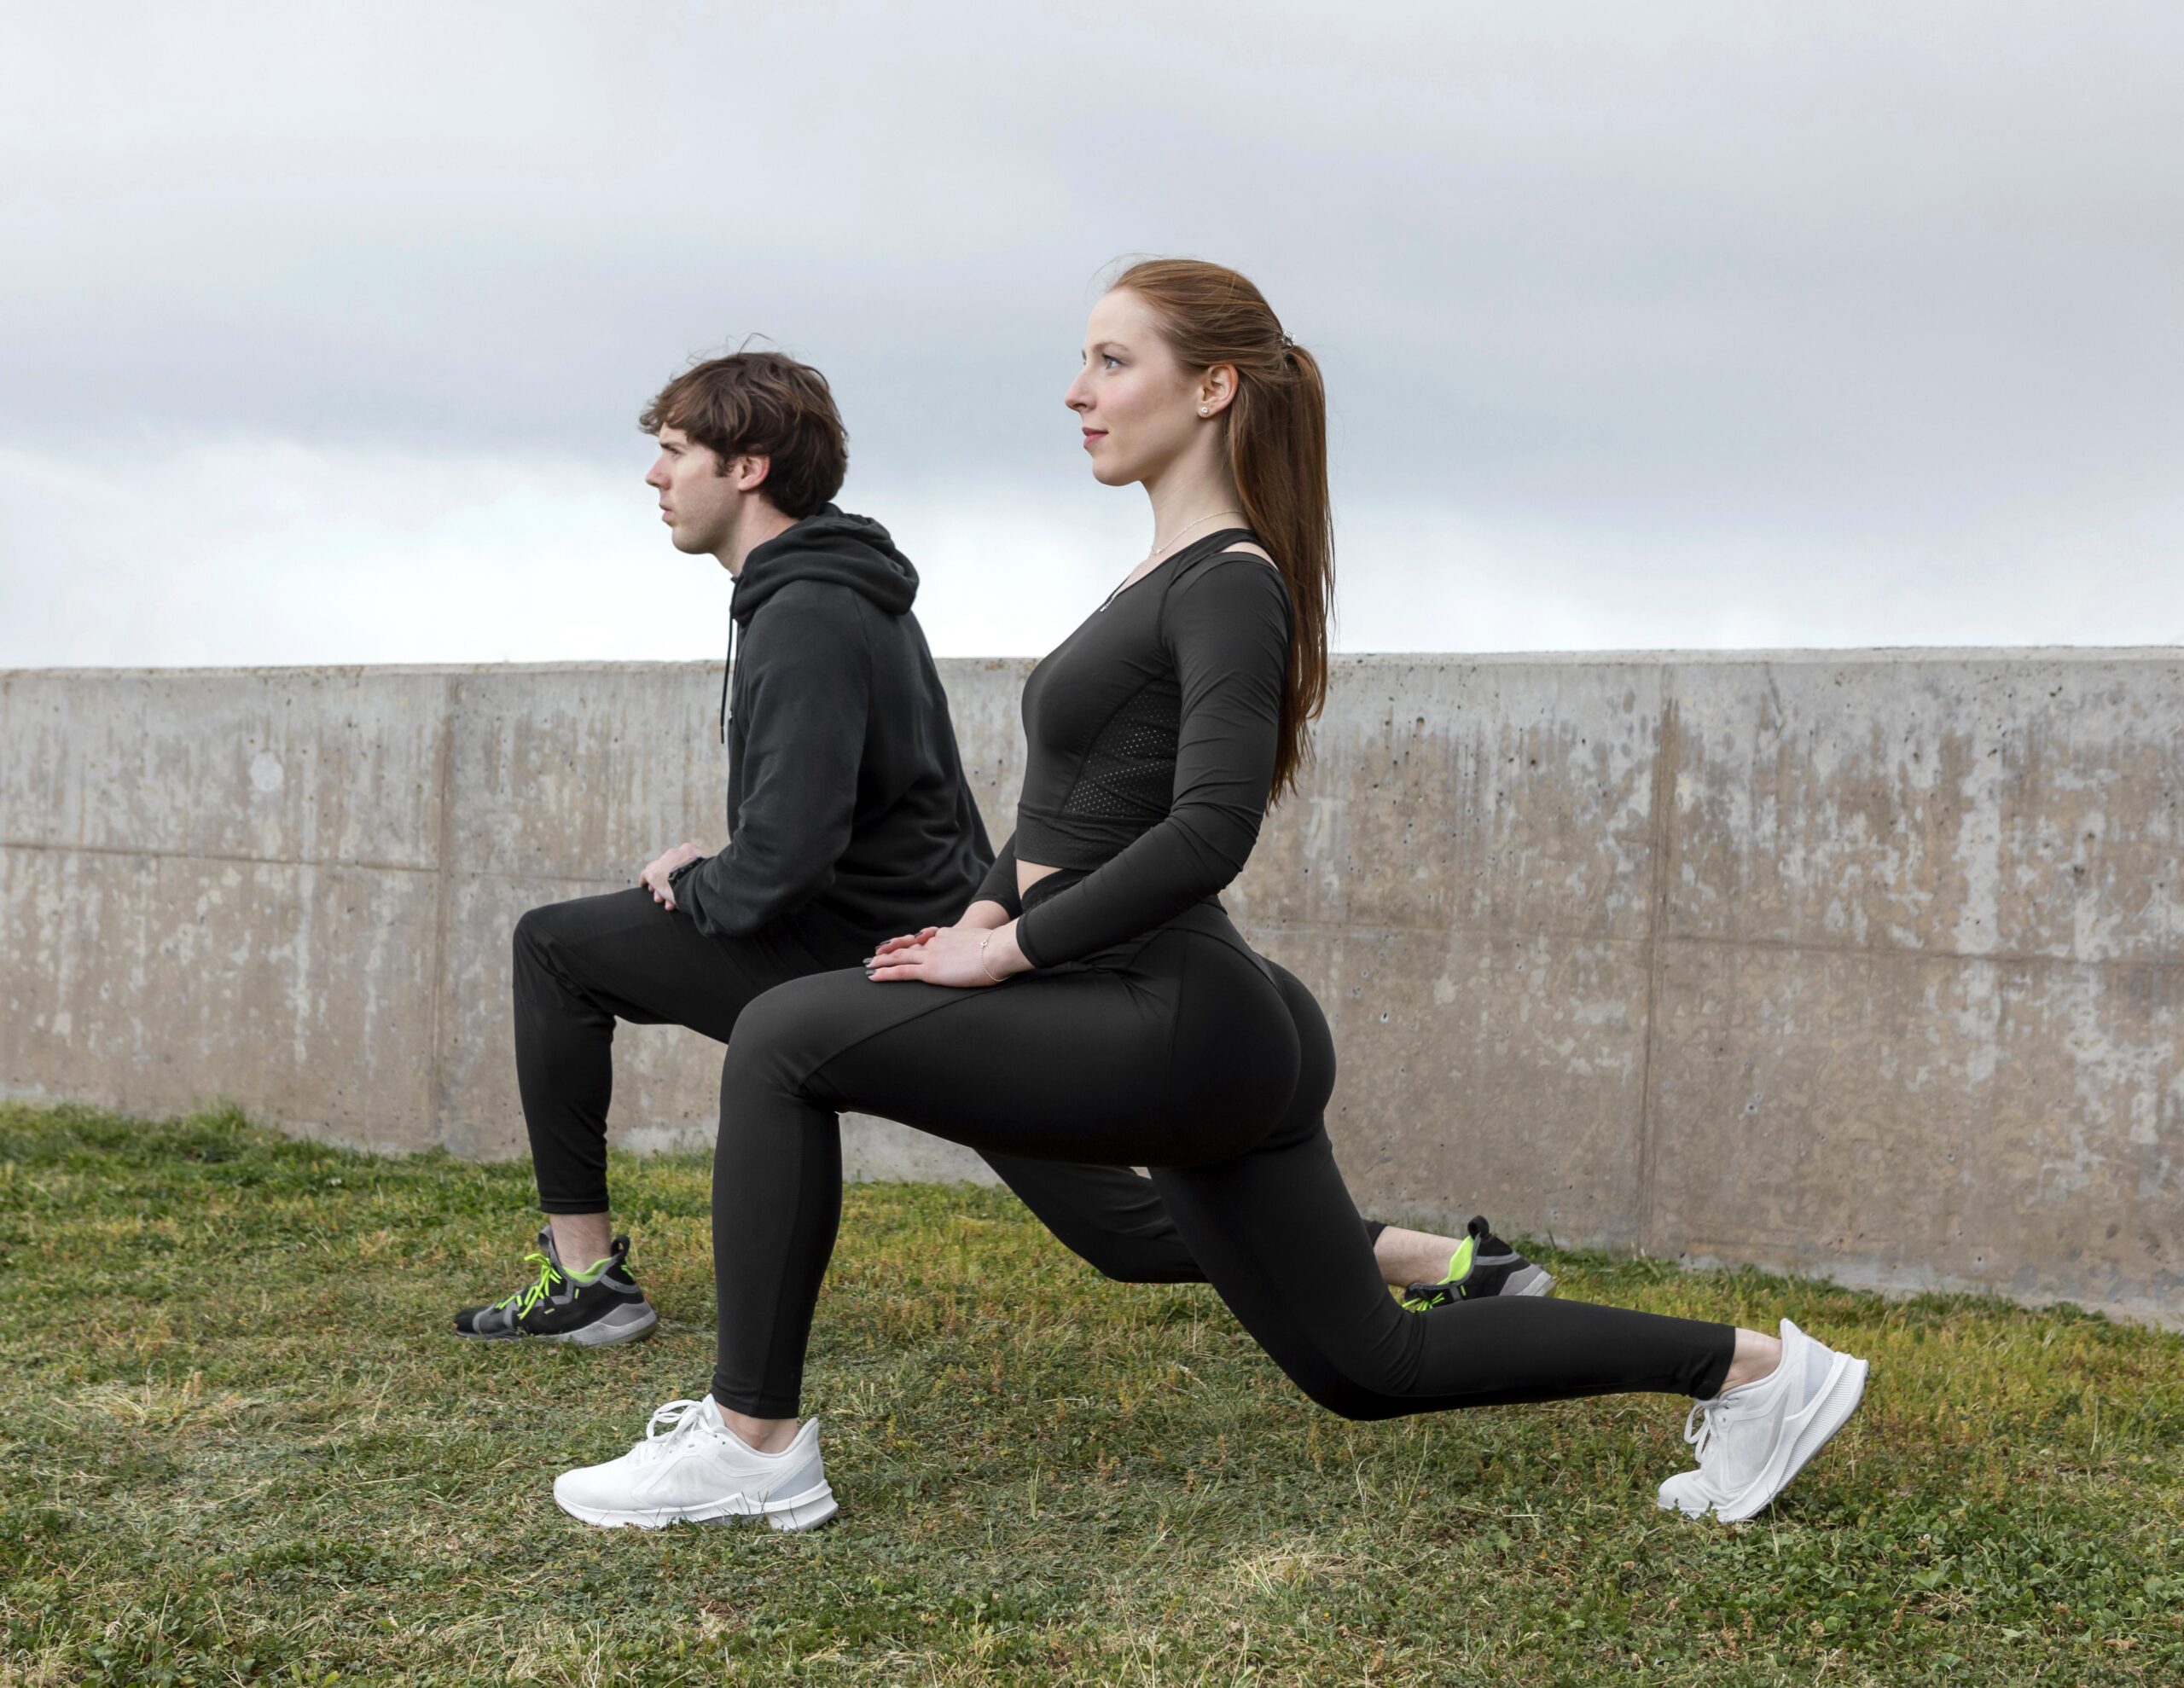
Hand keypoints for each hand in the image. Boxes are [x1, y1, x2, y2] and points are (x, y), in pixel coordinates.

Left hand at [640, 841, 705, 909]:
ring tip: (661, 899)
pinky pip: (646, 874)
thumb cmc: (707, 877)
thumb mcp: (711, 869)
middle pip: (669, 866)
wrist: (697, 879)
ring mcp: (664, 862)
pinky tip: (644, 885)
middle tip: (670, 893)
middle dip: (669, 880)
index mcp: (689, 850)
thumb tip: (714, 872)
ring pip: (659, 873)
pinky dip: (645, 879)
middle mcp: (675, 853)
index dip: (680, 871)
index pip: (682, 860)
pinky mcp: (654, 872)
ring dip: (660, 886)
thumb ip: (708, 868)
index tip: (681, 880)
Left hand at [863, 922, 1024, 987]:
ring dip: (883, 961)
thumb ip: (978, 947)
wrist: (999, 949)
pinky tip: (874, 977)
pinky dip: (886, 974)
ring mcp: (931, 955)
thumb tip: (987, 954)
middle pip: (909, 945)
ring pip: (900, 957)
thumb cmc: (1000, 948)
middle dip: (892, 949)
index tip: (905, 943)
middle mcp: (936, 942)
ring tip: (870, 965)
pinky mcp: (930, 970)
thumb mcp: (986, 942)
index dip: (913, 942)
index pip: (926, 939)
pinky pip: (902, 972)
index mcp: (949, 935)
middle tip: (878, 953)